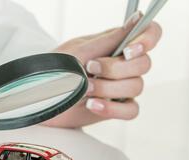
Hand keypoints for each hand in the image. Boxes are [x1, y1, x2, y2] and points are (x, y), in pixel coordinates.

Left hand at [44, 13, 161, 127]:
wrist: (39, 99)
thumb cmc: (54, 70)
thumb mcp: (79, 50)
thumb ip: (109, 39)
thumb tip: (137, 20)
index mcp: (116, 44)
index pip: (149, 35)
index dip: (148, 40)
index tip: (129, 50)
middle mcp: (122, 65)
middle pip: (143, 65)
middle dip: (116, 69)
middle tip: (90, 69)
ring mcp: (120, 88)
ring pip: (136, 87)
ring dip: (108, 89)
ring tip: (85, 90)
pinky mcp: (116, 108)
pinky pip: (131, 111)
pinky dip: (113, 109)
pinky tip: (93, 105)